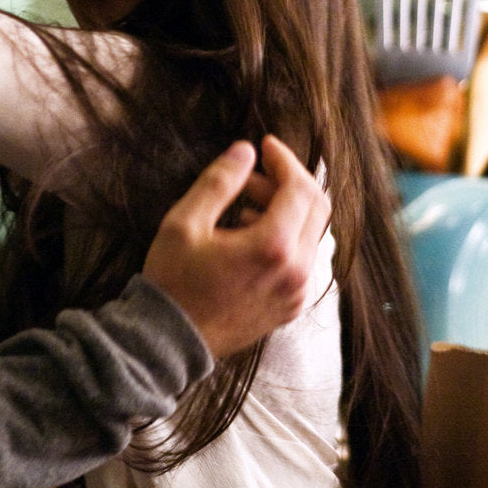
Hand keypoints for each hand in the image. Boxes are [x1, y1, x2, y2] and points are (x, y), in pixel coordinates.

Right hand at [142, 136, 329, 357]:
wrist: (171, 341)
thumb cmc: (173, 282)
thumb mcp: (184, 223)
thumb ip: (219, 183)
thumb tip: (245, 151)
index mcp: (273, 247)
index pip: (300, 188)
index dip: (285, 160)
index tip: (265, 146)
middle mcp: (297, 271)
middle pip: (317, 208)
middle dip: (287, 183)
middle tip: (251, 177)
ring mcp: (298, 292)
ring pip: (313, 234)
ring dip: (287, 211)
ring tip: (244, 207)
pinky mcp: (292, 306)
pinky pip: (305, 259)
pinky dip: (287, 237)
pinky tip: (250, 236)